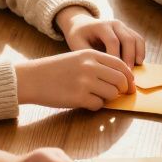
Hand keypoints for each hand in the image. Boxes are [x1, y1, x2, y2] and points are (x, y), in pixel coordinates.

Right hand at [16, 49, 134, 108]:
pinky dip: (95, 106)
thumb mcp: (77, 58)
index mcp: (91, 55)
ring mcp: (85, 82)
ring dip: (107, 98)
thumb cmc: (55, 70)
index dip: (129, 77)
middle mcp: (90, 66)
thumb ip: (98, 65)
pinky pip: (98, 105)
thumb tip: (120, 79)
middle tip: (119, 95)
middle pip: (120, 80)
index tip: (130, 85)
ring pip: (112, 94)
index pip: (121, 65)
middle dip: (122, 90)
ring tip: (95, 96)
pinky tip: (85, 102)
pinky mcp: (78, 97)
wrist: (31, 78)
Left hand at [57, 6, 146, 66]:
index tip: (115, 72)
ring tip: (134, 70)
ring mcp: (123, 26)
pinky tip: (139, 63)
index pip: (113, 41)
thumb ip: (89, 55)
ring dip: (137, 54)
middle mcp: (114, 24)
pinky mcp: (128, 31)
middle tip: (127, 74)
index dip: (116, 57)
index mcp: (101, 25)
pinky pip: (139, 40)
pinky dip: (141, 51)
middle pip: (127, 39)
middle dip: (129, 57)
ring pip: (136, 39)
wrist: (81, 24)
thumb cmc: (78, 37)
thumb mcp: (77, 44)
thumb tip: (101, 71)